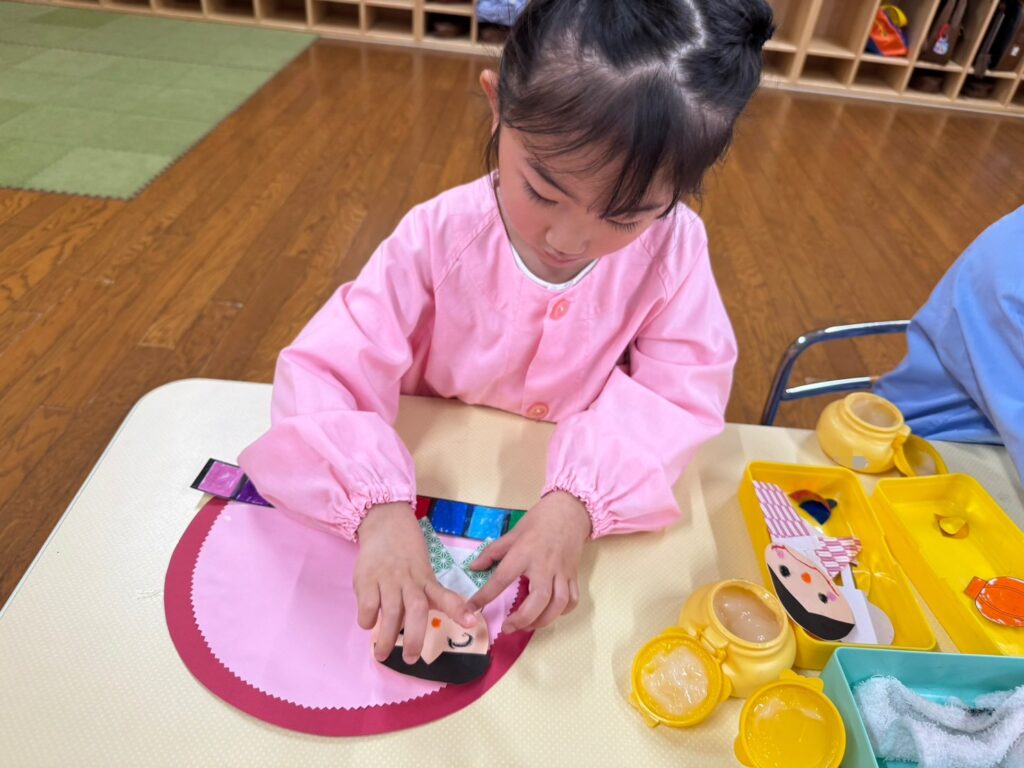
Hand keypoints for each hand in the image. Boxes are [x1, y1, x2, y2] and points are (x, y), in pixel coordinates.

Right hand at [355, 502, 476, 663]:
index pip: (445, 595)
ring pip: (390, 612)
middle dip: (414, 638)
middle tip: (411, 659)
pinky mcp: (366, 579)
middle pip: (416, 610)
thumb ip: (425, 594)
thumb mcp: (422, 570)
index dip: (458, 610)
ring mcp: (387, 579)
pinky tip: (368, 624)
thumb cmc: (406, 553)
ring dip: (386, 637)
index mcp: (426, 579)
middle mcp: (409, 581)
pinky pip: (367, 605)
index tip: (472, 623)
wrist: (384, 521)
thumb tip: (421, 625)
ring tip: (382, 656)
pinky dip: (367, 619)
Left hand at [465, 491, 589, 631]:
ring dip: (542, 621)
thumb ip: (492, 552)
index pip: (501, 579)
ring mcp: (562, 572)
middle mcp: (544, 565)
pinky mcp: (574, 575)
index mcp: (524, 553)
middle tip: (508, 627)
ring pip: (558, 604)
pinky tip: (549, 614)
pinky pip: (572, 600)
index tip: (471, 609)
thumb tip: (473, 568)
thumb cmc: (539, 521)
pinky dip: (562, 612)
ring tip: (527, 626)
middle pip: (538, 599)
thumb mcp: (512, 533)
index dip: (485, 596)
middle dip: (523, 619)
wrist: (569, 511)